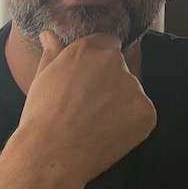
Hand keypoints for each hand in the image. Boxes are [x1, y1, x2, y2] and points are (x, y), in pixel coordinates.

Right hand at [17, 31, 156, 183]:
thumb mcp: (42, 78)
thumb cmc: (41, 117)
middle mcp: (114, 62)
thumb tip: (49, 35)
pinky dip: (131, 125)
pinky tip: (109, 135)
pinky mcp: (146, 111)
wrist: (52, 154)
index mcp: (89, 49)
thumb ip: (53, 53)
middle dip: (110, 85)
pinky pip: (142, 115)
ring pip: (132, 93)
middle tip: (90, 108)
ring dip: (121, 105)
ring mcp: (134, 87)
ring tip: (97, 125)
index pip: (108, 44)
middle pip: (120, 69)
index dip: (99, 64)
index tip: (90, 81)